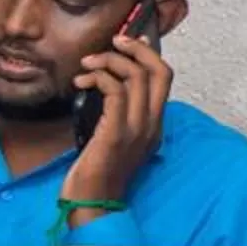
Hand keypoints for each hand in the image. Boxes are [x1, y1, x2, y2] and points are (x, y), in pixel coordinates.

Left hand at [61, 21, 172, 211]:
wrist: (92, 202)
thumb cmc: (97, 172)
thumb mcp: (116, 138)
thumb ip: (119, 113)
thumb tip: (109, 83)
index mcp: (154, 125)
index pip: (164, 78)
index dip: (148, 54)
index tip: (128, 43)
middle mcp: (151, 125)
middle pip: (159, 71)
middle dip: (136, 48)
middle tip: (113, 42)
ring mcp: (136, 129)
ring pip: (135, 76)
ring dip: (108, 61)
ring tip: (87, 66)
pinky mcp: (116, 133)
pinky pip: (114, 90)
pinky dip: (98, 77)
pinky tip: (82, 83)